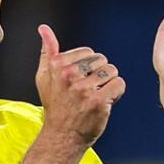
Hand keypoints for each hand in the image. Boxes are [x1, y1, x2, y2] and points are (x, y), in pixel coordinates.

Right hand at [35, 24, 125, 145]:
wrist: (62, 135)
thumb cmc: (55, 105)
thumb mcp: (45, 77)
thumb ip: (47, 51)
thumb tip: (43, 28)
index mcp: (57, 65)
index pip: (89, 52)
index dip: (89, 67)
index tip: (79, 82)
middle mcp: (69, 75)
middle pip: (102, 60)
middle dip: (100, 75)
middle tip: (88, 92)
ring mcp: (84, 89)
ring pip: (112, 71)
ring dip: (109, 84)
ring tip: (97, 96)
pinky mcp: (98, 101)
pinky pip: (119, 84)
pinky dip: (117, 93)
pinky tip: (105, 102)